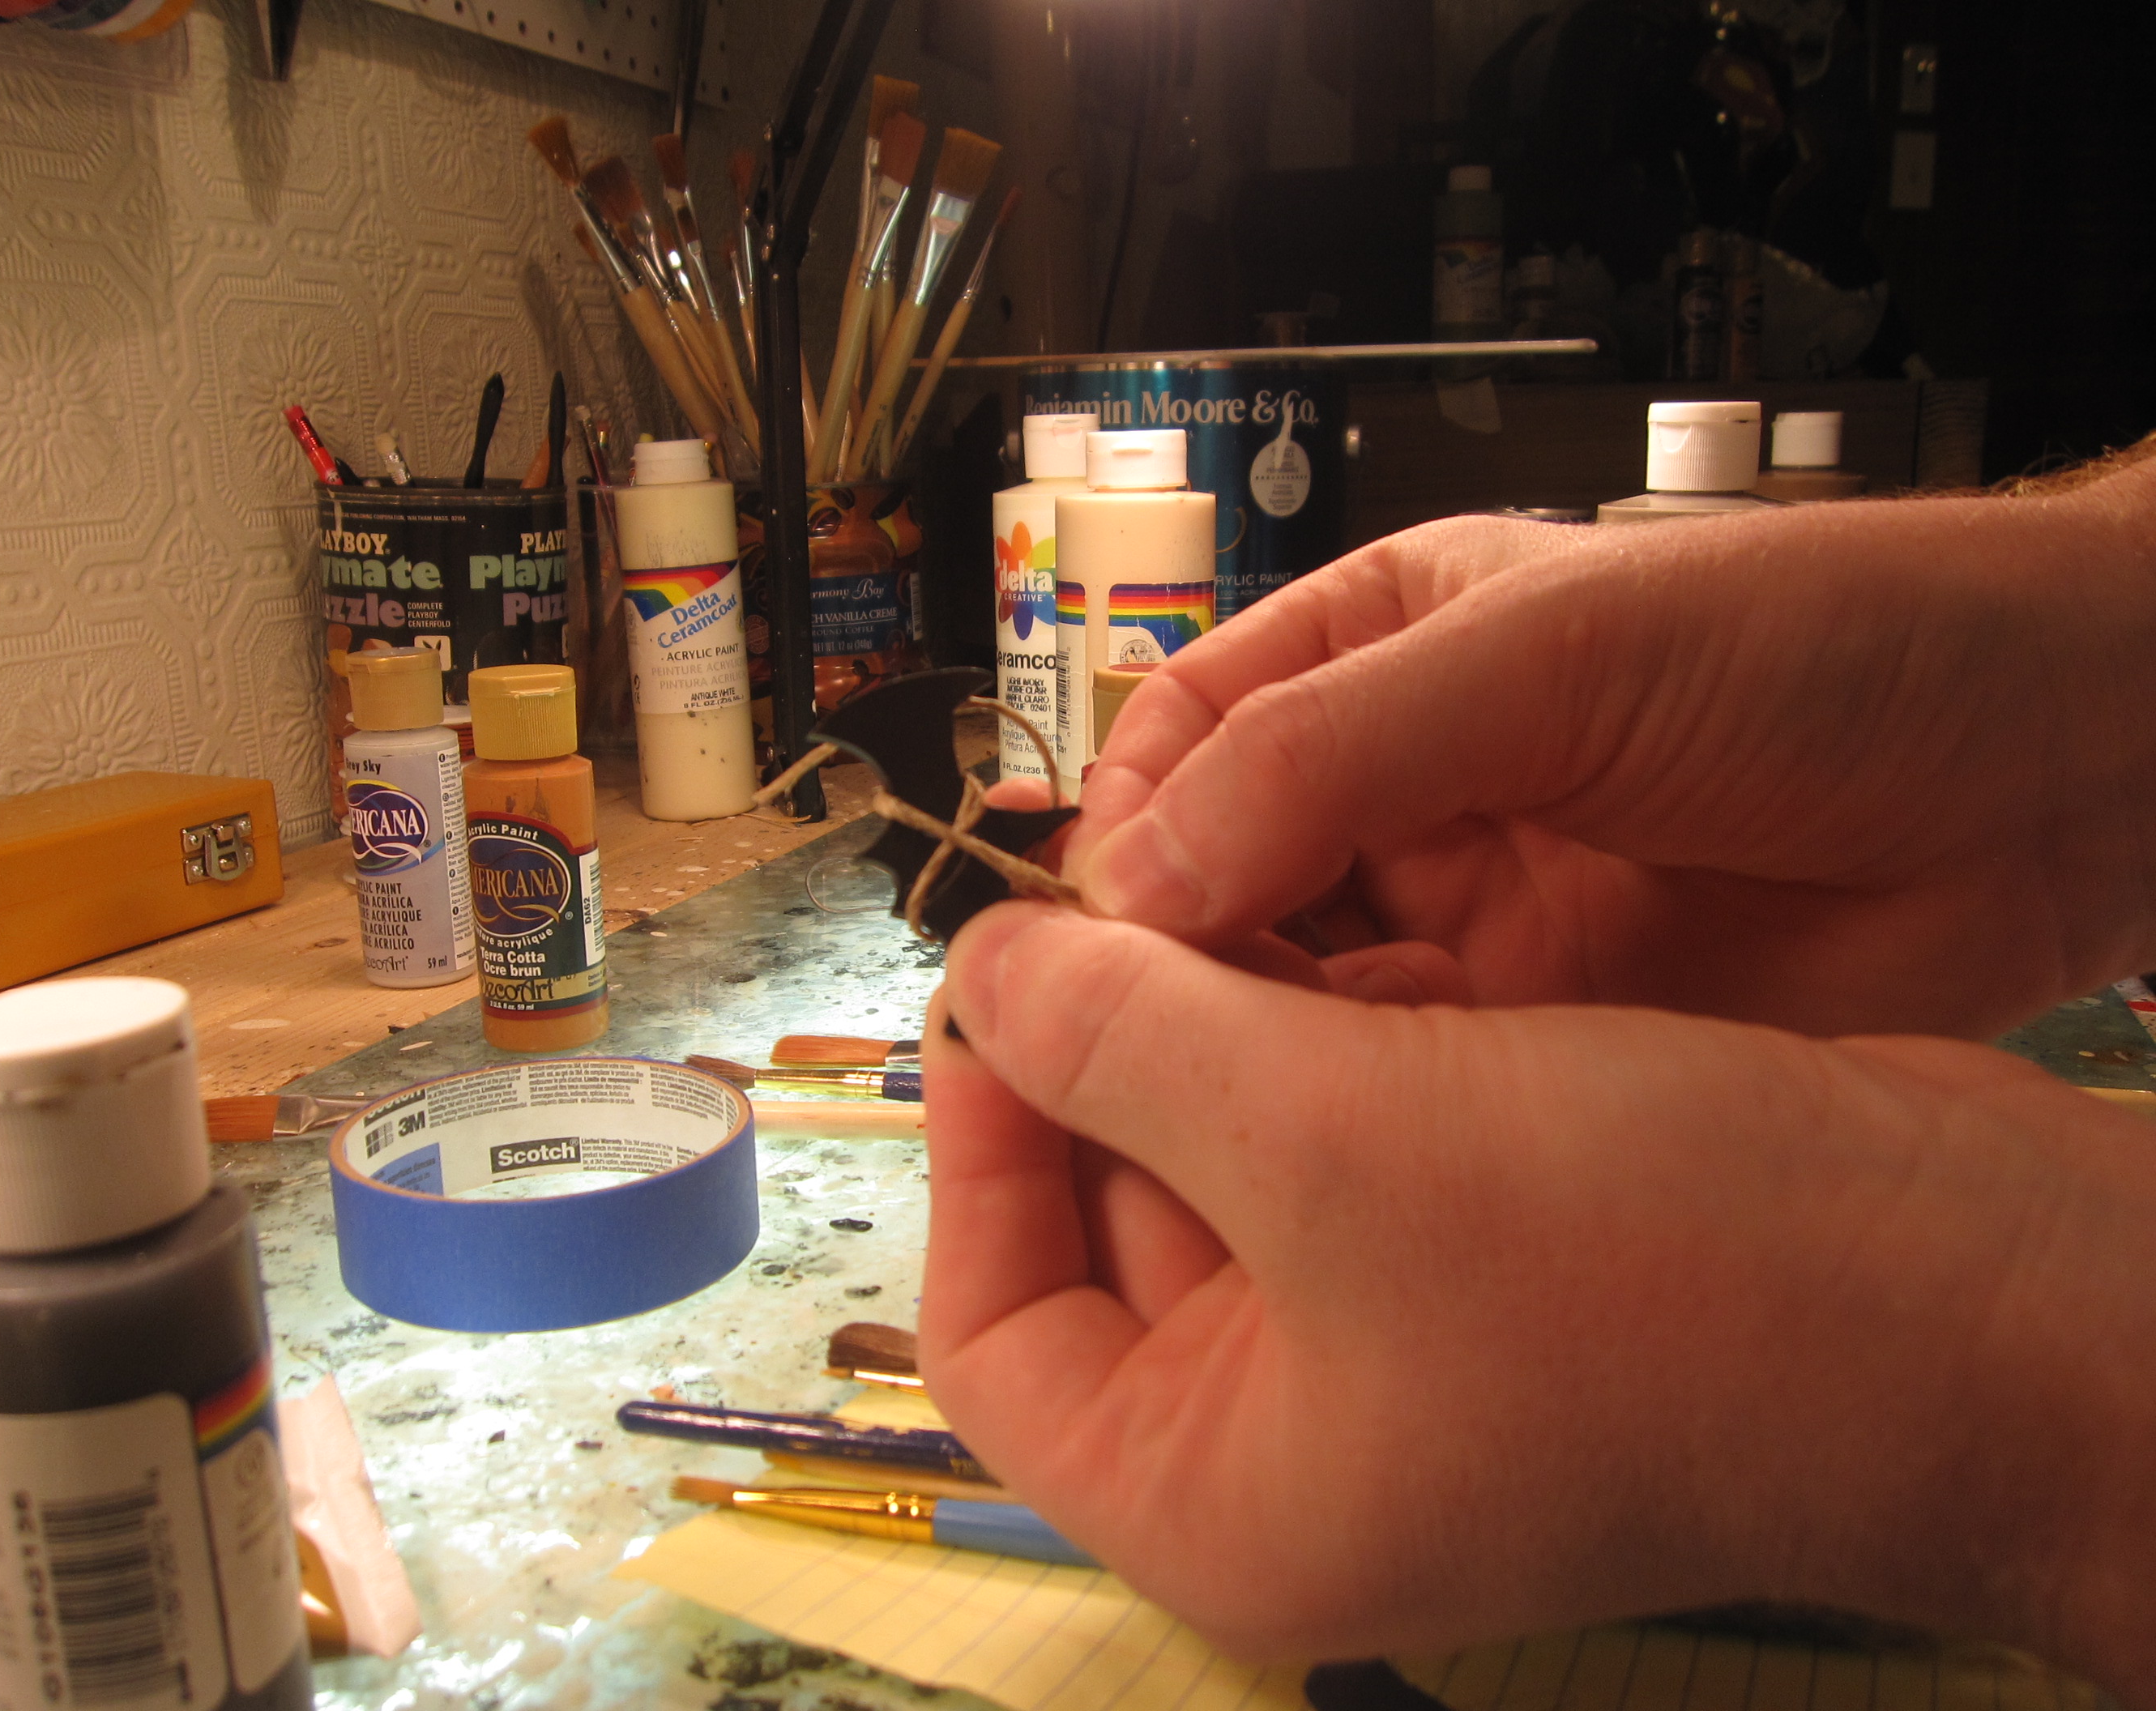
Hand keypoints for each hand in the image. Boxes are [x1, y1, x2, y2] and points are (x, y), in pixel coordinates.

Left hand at [920, 902, 2155, 1692]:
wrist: (1972, 1285)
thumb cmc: (1646, 1257)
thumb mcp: (1332, 1135)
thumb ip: (1125, 1045)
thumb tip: (985, 974)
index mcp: (1220, 1491)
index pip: (997, 1338)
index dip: (971, 1152)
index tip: (994, 984)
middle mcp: (1297, 1440)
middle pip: (1111, 1233)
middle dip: (1099, 1062)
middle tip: (1097, 895)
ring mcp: (1402, 1352)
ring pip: (1235, 1168)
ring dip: (1214, 1025)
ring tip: (1208, 880)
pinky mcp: (1491, 1264)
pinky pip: (1349, 1143)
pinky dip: (1326, 1039)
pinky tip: (1336, 928)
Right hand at [1069, 475, 2155, 1037]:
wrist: (2055, 769)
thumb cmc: (1821, 640)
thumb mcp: (1553, 653)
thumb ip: (1333, 748)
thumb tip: (1133, 873)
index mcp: (1378, 654)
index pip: (1183, 740)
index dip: (1129, 826)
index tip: (1112, 923)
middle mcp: (1401, 793)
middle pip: (1216, 886)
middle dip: (1179, 956)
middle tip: (1153, 1038)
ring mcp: (1469, 925)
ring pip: (1294, 1001)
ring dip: (1257, 1046)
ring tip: (1237, 1094)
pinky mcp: (1536, 1038)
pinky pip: (1400, 1087)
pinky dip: (1357, 1113)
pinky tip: (1349, 1132)